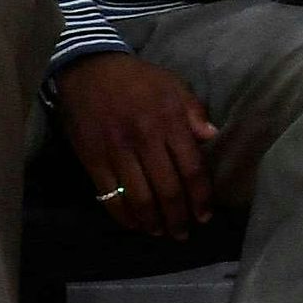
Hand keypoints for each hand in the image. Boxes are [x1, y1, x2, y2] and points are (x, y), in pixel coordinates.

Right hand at [62, 53, 221, 239]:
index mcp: (170, 123)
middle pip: (167, 189)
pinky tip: (134, 224)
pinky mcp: (93, 159)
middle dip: (178, 217)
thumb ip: (195, 113)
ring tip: (162, 233)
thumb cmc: (138, 79)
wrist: (89, 69)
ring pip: (139, 198)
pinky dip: (123, 215)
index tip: (205, 215)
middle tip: (184, 233)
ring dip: (152, 222)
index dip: (200, 197)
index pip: (191, 169)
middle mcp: (145, 140)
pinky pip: (109, 196)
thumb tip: (212, 136)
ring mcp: (117, 152)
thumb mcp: (174, 85)